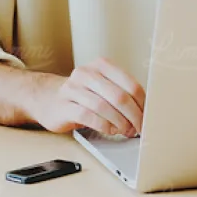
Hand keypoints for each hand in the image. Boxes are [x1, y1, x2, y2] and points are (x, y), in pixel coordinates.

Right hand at [30, 57, 145, 135]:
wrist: (48, 98)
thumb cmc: (83, 94)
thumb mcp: (102, 87)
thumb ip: (121, 93)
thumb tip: (145, 111)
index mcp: (102, 65)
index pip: (130, 84)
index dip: (142, 104)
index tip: (148, 117)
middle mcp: (87, 73)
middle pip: (118, 96)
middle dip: (133, 116)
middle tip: (139, 128)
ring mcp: (73, 88)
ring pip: (103, 106)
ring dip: (119, 123)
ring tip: (125, 131)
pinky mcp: (63, 105)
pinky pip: (88, 116)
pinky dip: (103, 125)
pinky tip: (110, 130)